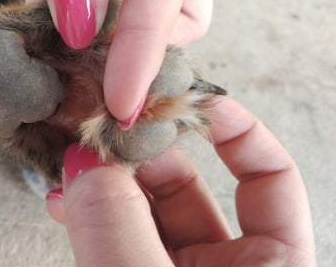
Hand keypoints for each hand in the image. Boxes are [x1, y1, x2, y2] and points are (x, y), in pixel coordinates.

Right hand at [45, 98, 315, 265]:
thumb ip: (121, 228)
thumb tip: (86, 162)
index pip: (270, 179)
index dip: (237, 131)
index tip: (191, 98)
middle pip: (189, 185)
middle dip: (142, 151)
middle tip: (104, 124)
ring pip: (141, 210)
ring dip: (105, 181)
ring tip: (73, 158)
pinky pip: (112, 236)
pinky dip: (88, 215)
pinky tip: (65, 200)